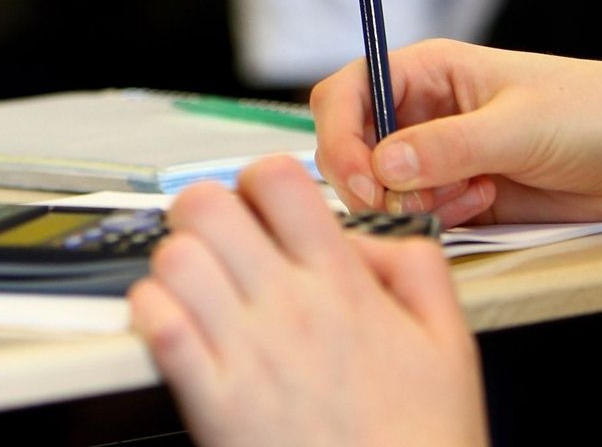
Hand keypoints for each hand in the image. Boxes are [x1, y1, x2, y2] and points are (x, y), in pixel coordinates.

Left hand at [130, 155, 486, 446]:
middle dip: (202, 210)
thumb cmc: (420, 439)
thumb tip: (365, 235)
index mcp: (341, 284)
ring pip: (174, 259)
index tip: (261, 205)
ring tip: (194, 286)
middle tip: (215, 239)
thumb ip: (415, 267)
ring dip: (175, 263)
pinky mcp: (212, 401)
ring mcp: (245, 352)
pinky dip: (152, 315)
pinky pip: (156, 326)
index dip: (259, 181)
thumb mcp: (449, 340)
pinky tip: (174, 327)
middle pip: (205, 205)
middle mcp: (288, 308)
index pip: (277, 180)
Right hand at [311, 39, 601, 225]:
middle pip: (353, 145)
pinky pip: (420, 213)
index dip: (338, 137)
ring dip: (413, 202)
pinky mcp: (460, 193)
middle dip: (371, 180)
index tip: (363, 181)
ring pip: (384, 186)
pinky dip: (440, 218)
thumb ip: (447, 147)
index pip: (347, 94)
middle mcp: (423, 109)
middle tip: (408, 204)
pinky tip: (485, 204)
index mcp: (426, 70)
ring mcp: (440, 154)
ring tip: (472, 195)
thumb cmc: (597, 113)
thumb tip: (381, 165)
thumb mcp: (519, 127)